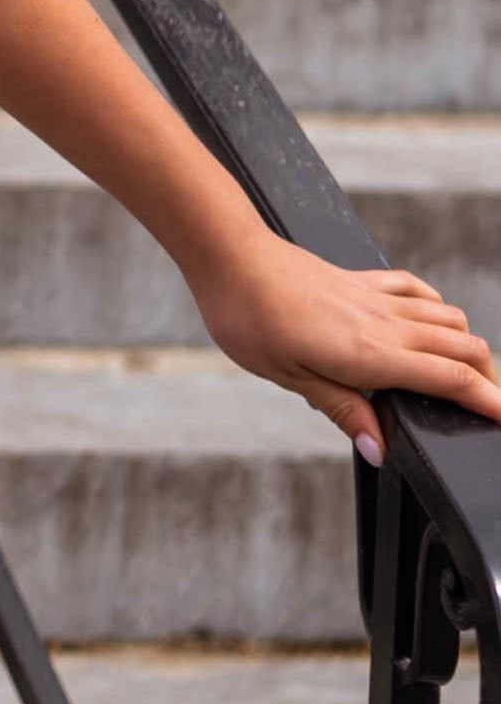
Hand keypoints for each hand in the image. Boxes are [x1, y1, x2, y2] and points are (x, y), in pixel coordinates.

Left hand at [194, 231, 499, 463]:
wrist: (230, 255)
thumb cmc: (248, 317)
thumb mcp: (288, 377)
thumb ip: (342, 409)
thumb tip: (379, 448)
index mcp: (370, 354)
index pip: (450, 379)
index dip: (488, 401)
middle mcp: (384, 323)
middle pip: (463, 347)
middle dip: (487, 379)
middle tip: (490, 407)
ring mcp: (376, 297)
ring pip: (448, 317)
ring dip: (466, 344)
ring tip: (465, 374)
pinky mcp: (361, 279)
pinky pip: (417, 290)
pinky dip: (437, 307)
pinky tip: (431, 320)